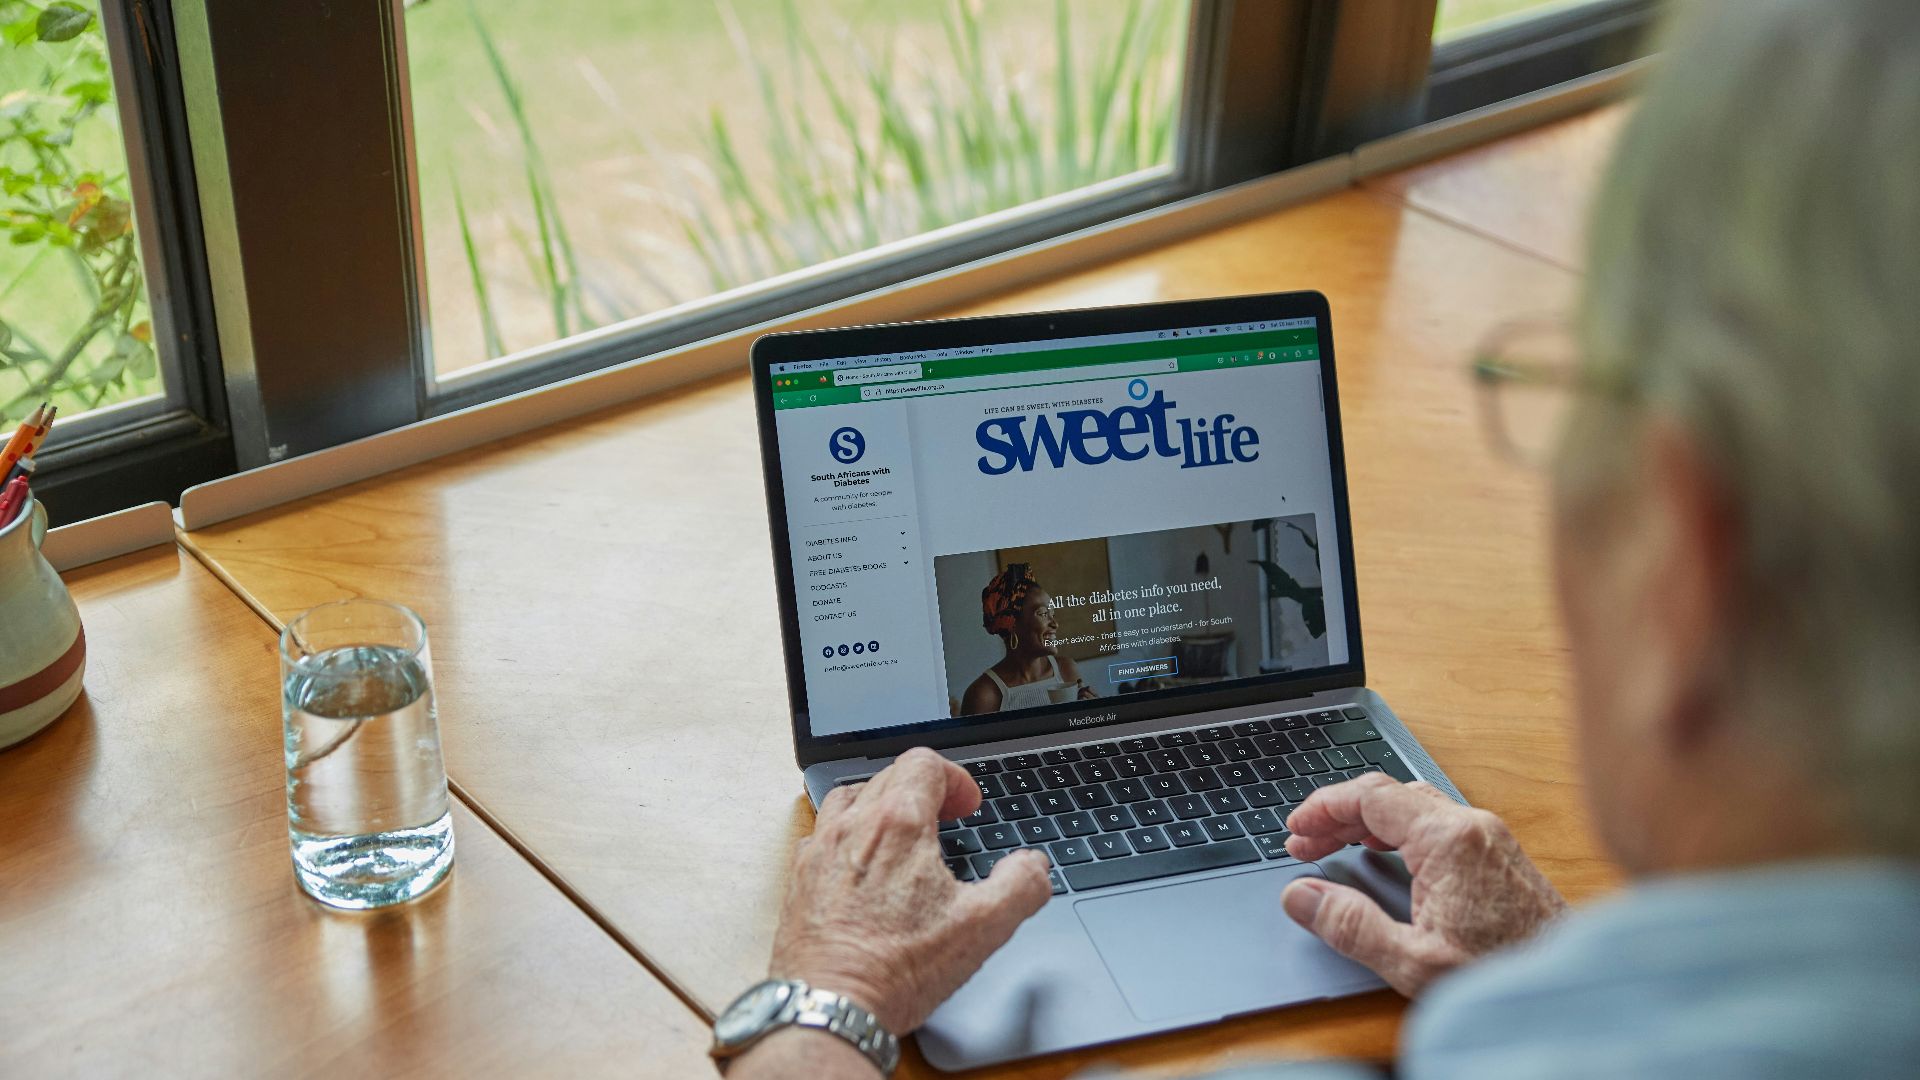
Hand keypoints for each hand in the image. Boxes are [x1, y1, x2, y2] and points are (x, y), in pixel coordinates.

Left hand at [769, 747, 1051, 1034]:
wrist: (830, 1007)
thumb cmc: (897, 969)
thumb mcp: (982, 928)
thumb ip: (1020, 887)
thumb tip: (1034, 866)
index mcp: (898, 825)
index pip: (924, 763)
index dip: (955, 778)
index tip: (967, 807)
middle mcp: (852, 827)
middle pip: (888, 776)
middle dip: (924, 789)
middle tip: (945, 820)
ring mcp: (819, 851)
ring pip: (850, 798)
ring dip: (881, 805)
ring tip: (901, 835)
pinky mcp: (799, 880)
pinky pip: (821, 834)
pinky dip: (847, 836)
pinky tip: (861, 867)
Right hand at [1280, 774, 1566, 996]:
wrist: (1569, 993)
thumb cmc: (1504, 976)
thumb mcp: (1413, 961)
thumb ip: (1350, 926)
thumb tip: (1301, 898)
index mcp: (1449, 840)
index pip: (1371, 797)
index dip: (1324, 808)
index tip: (1295, 829)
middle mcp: (1473, 826)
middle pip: (1390, 796)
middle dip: (1340, 814)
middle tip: (1303, 843)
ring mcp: (1490, 837)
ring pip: (1414, 806)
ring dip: (1368, 821)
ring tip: (1333, 846)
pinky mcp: (1499, 854)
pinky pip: (1436, 821)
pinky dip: (1397, 829)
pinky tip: (1383, 852)